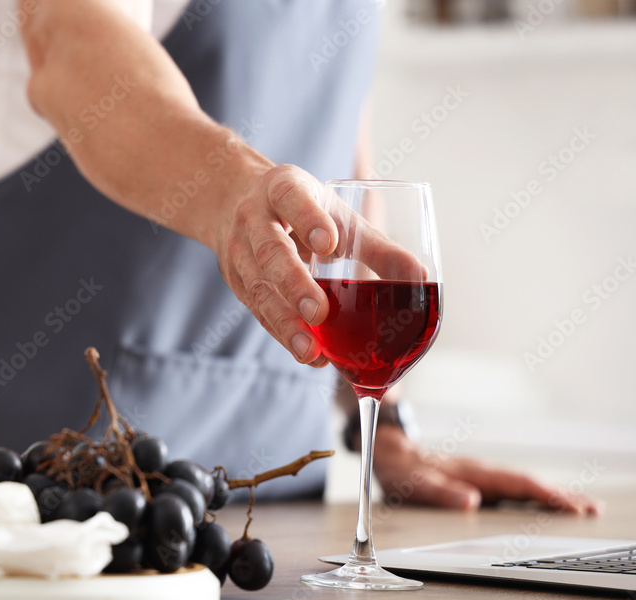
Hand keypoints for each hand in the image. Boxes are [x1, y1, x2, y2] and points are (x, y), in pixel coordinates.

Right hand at [214, 164, 423, 365]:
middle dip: (293, 283)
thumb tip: (421, 277)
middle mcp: (254, 217)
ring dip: (284, 321)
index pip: (292, 198)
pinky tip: (310, 353)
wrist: (236, 202)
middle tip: (319, 311)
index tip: (330, 243)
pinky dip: (283, 333)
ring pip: (257, 287)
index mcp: (282, 188)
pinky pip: (257, 310)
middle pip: (269, 250)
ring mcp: (239, 251)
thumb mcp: (335, 215)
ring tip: (310, 350)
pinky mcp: (236, 281)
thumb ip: (375, 246)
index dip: (309, 220)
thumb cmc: (301, 210)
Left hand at [371, 425, 601, 514]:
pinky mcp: (477, 480)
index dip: (548, 496)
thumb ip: (440, 491)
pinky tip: (546, 503)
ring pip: (524, 485)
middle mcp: (482, 471)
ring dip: (553, 495)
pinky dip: (534, 495)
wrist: (387, 450)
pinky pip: (512, 487)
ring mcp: (481, 475)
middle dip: (561, 496)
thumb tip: (470, 501)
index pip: (519, 485)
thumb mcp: (414, 482)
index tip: (574, 508)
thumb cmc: (401, 469)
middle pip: (529, 484)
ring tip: (581, 507)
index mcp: (473, 472)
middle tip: (593, 510)